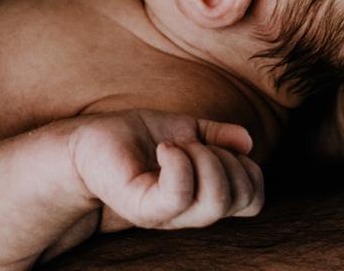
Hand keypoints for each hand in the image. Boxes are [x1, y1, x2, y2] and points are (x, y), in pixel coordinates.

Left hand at [69, 110, 263, 230]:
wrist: (90, 141)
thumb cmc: (136, 137)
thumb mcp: (187, 129)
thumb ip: (219, 136)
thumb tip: (248, 142)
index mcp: (204, 196)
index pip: (253, 200)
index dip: (250, 170)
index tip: (220, 146)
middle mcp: (189, 212)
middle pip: (240, 198)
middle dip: (227, 158)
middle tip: (193, 143)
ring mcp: (166, 214)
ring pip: (215, 198)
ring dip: (205, 158)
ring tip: (176, 145)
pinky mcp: (143, 208)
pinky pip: (179, 194)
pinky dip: (179, 162)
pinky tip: (163, 148)